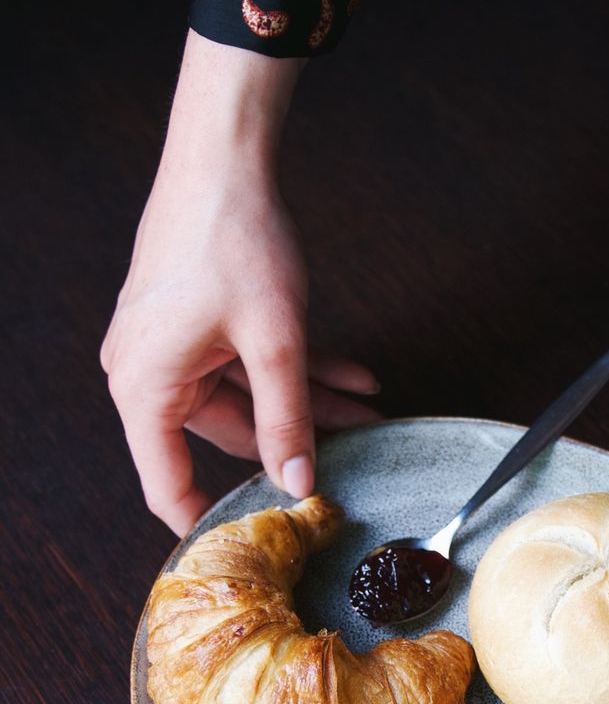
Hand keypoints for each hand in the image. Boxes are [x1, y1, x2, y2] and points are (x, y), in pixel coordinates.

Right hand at [101, 32, 378, 535]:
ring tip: (368, 411)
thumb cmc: (232, 238)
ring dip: (308, 403)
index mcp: (145, 388)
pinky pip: (246, 362)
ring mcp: (172, 346)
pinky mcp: (195, 322)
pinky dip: (296, 369)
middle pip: (227, 434)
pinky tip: (353, 376)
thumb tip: (300, 483)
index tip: (251, 548)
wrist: (224, 155)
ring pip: (249, 395)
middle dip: (297, 442)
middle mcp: (147, 372)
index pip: (168, 483)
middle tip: (356, 457)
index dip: (210, 520)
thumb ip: (288, 419)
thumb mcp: (272, 340)